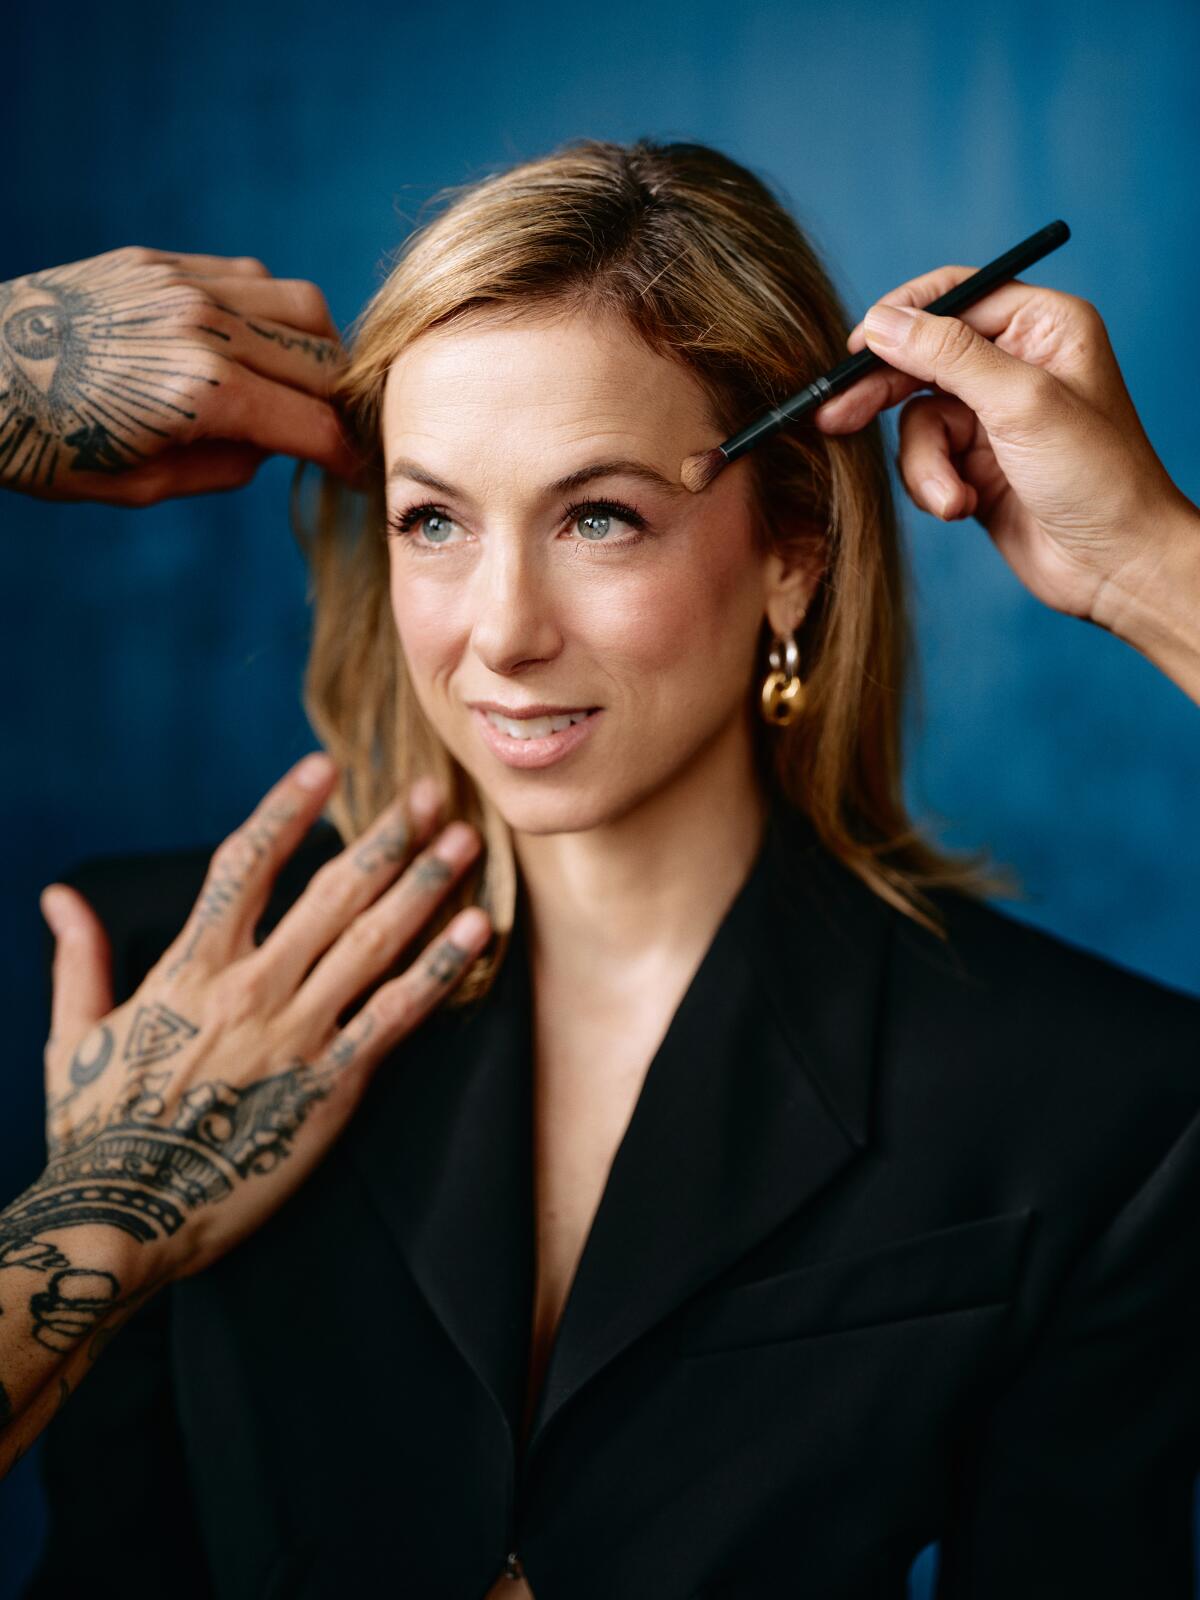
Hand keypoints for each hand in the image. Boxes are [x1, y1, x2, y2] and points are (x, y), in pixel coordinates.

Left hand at [0, 246, 362, 504]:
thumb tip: (274, 445)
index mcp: (200, 394)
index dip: (348, 459)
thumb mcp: (143, 487)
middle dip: (343, 405)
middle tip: (340, 433)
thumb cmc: (46, 446)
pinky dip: (271, 312)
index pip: (314, 426)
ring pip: (301, 305)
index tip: (361, 477)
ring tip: (305, 384)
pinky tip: (254, 346)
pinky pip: (250, 278)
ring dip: (318, 349)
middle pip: (323, 361)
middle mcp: (202, 327)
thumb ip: (225, 467)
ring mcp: (183, 285)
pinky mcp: (160, 262)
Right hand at [29, 754, 491, 1298]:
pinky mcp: (332, 1086)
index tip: (324, 768)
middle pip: (332, 891)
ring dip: (426, 885)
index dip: (287, 808)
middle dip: (386, 836)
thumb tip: (58, 896)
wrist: (120, 1222)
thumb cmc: (93, 1134)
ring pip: (374, 940)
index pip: (244, 862)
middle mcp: (251, 986)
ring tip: (465, 841)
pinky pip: (397, 1015)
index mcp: (189, 967)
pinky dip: (439, 968)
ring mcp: (296, 1034)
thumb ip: (78, 960)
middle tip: (430, 793)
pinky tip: (476, 932)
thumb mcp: (72, 1038)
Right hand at [812, 265, 1197, 626]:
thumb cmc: (1096, 477)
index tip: (855, 349)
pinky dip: (933, 486)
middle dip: (883, 393)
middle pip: (921, 357)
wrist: (1115, 565)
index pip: (955, 295)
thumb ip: (947, 355)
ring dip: (925, 464)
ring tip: (953, 498)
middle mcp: (1016, 362)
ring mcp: (992, 415)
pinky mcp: (974, 463)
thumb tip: (882, 321)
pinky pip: (923, 460)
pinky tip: (963, 508)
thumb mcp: (1019, 403)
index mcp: (1042, 326)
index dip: (901, 317)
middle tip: (835, 416)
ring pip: (916, 419)